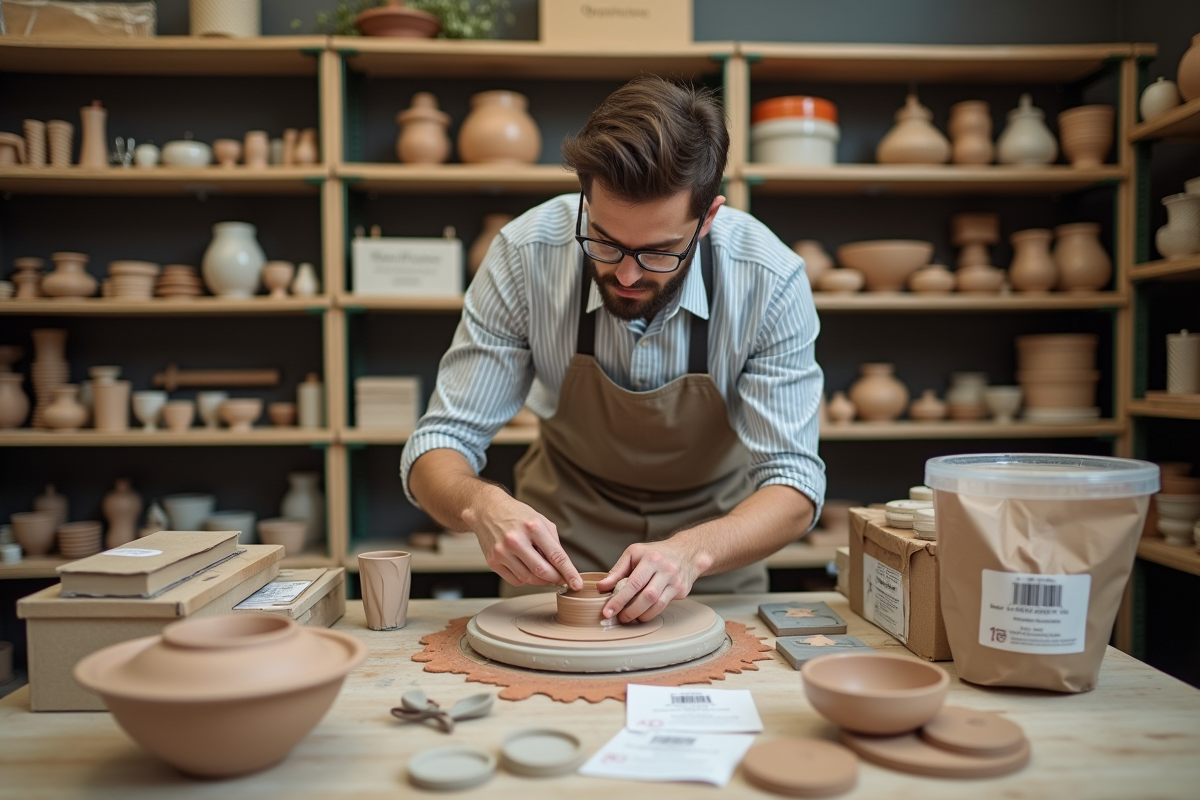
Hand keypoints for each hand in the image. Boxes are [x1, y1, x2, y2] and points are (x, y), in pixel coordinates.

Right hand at [463, 491, 582, 590]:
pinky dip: (524, 578)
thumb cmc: (517, 515)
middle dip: (554, 578)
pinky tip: (525, 566)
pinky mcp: (493, 561)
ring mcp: (502, 552)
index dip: (569, 572)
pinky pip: (515, 580)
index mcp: (533, 527)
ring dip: (539, 579)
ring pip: (528, 578)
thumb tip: (563, 567)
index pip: (556, 556)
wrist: (487, 510)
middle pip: (542, 571)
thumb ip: (553, 543)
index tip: (576, 584)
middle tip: (559, 578)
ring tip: (540, 568)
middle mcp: (516, 540)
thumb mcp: (541, 520)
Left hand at [596, 538, 708, 622]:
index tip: (607, 612)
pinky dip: (650, 614)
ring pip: (657, 605)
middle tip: (619, 617)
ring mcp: (675, 581)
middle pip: (647, 597)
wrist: (686, 552)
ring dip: (640, 615)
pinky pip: (663, 606)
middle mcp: (666, 570)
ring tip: (629, 617)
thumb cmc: (655, 553)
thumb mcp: (634, 554)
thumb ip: (617, 571)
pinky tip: (641, 614)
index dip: (619, 600)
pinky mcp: (681, 591)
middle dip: (630, 611)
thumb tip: (601, 587)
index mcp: (651, 559)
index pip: (633, 583)